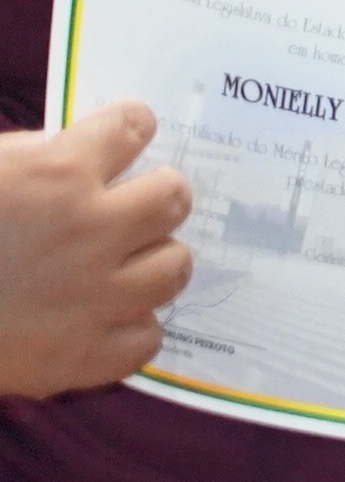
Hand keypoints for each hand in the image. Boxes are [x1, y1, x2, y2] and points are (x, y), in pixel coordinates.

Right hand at [0, 105, 192, 397]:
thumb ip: (33, 157)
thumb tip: (81, 155)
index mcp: (57, 173)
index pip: (133, 125)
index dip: (128, 128)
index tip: (124, 137)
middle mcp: (90, 228)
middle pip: (173, 198)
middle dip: (155, 196)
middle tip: (133, 206)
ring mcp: (93, 295)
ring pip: (174, 267)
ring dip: (151, 262)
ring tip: (123, 266)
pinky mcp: (80, 356)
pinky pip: (147, 339)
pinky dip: (129, 330)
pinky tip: (103, 321)